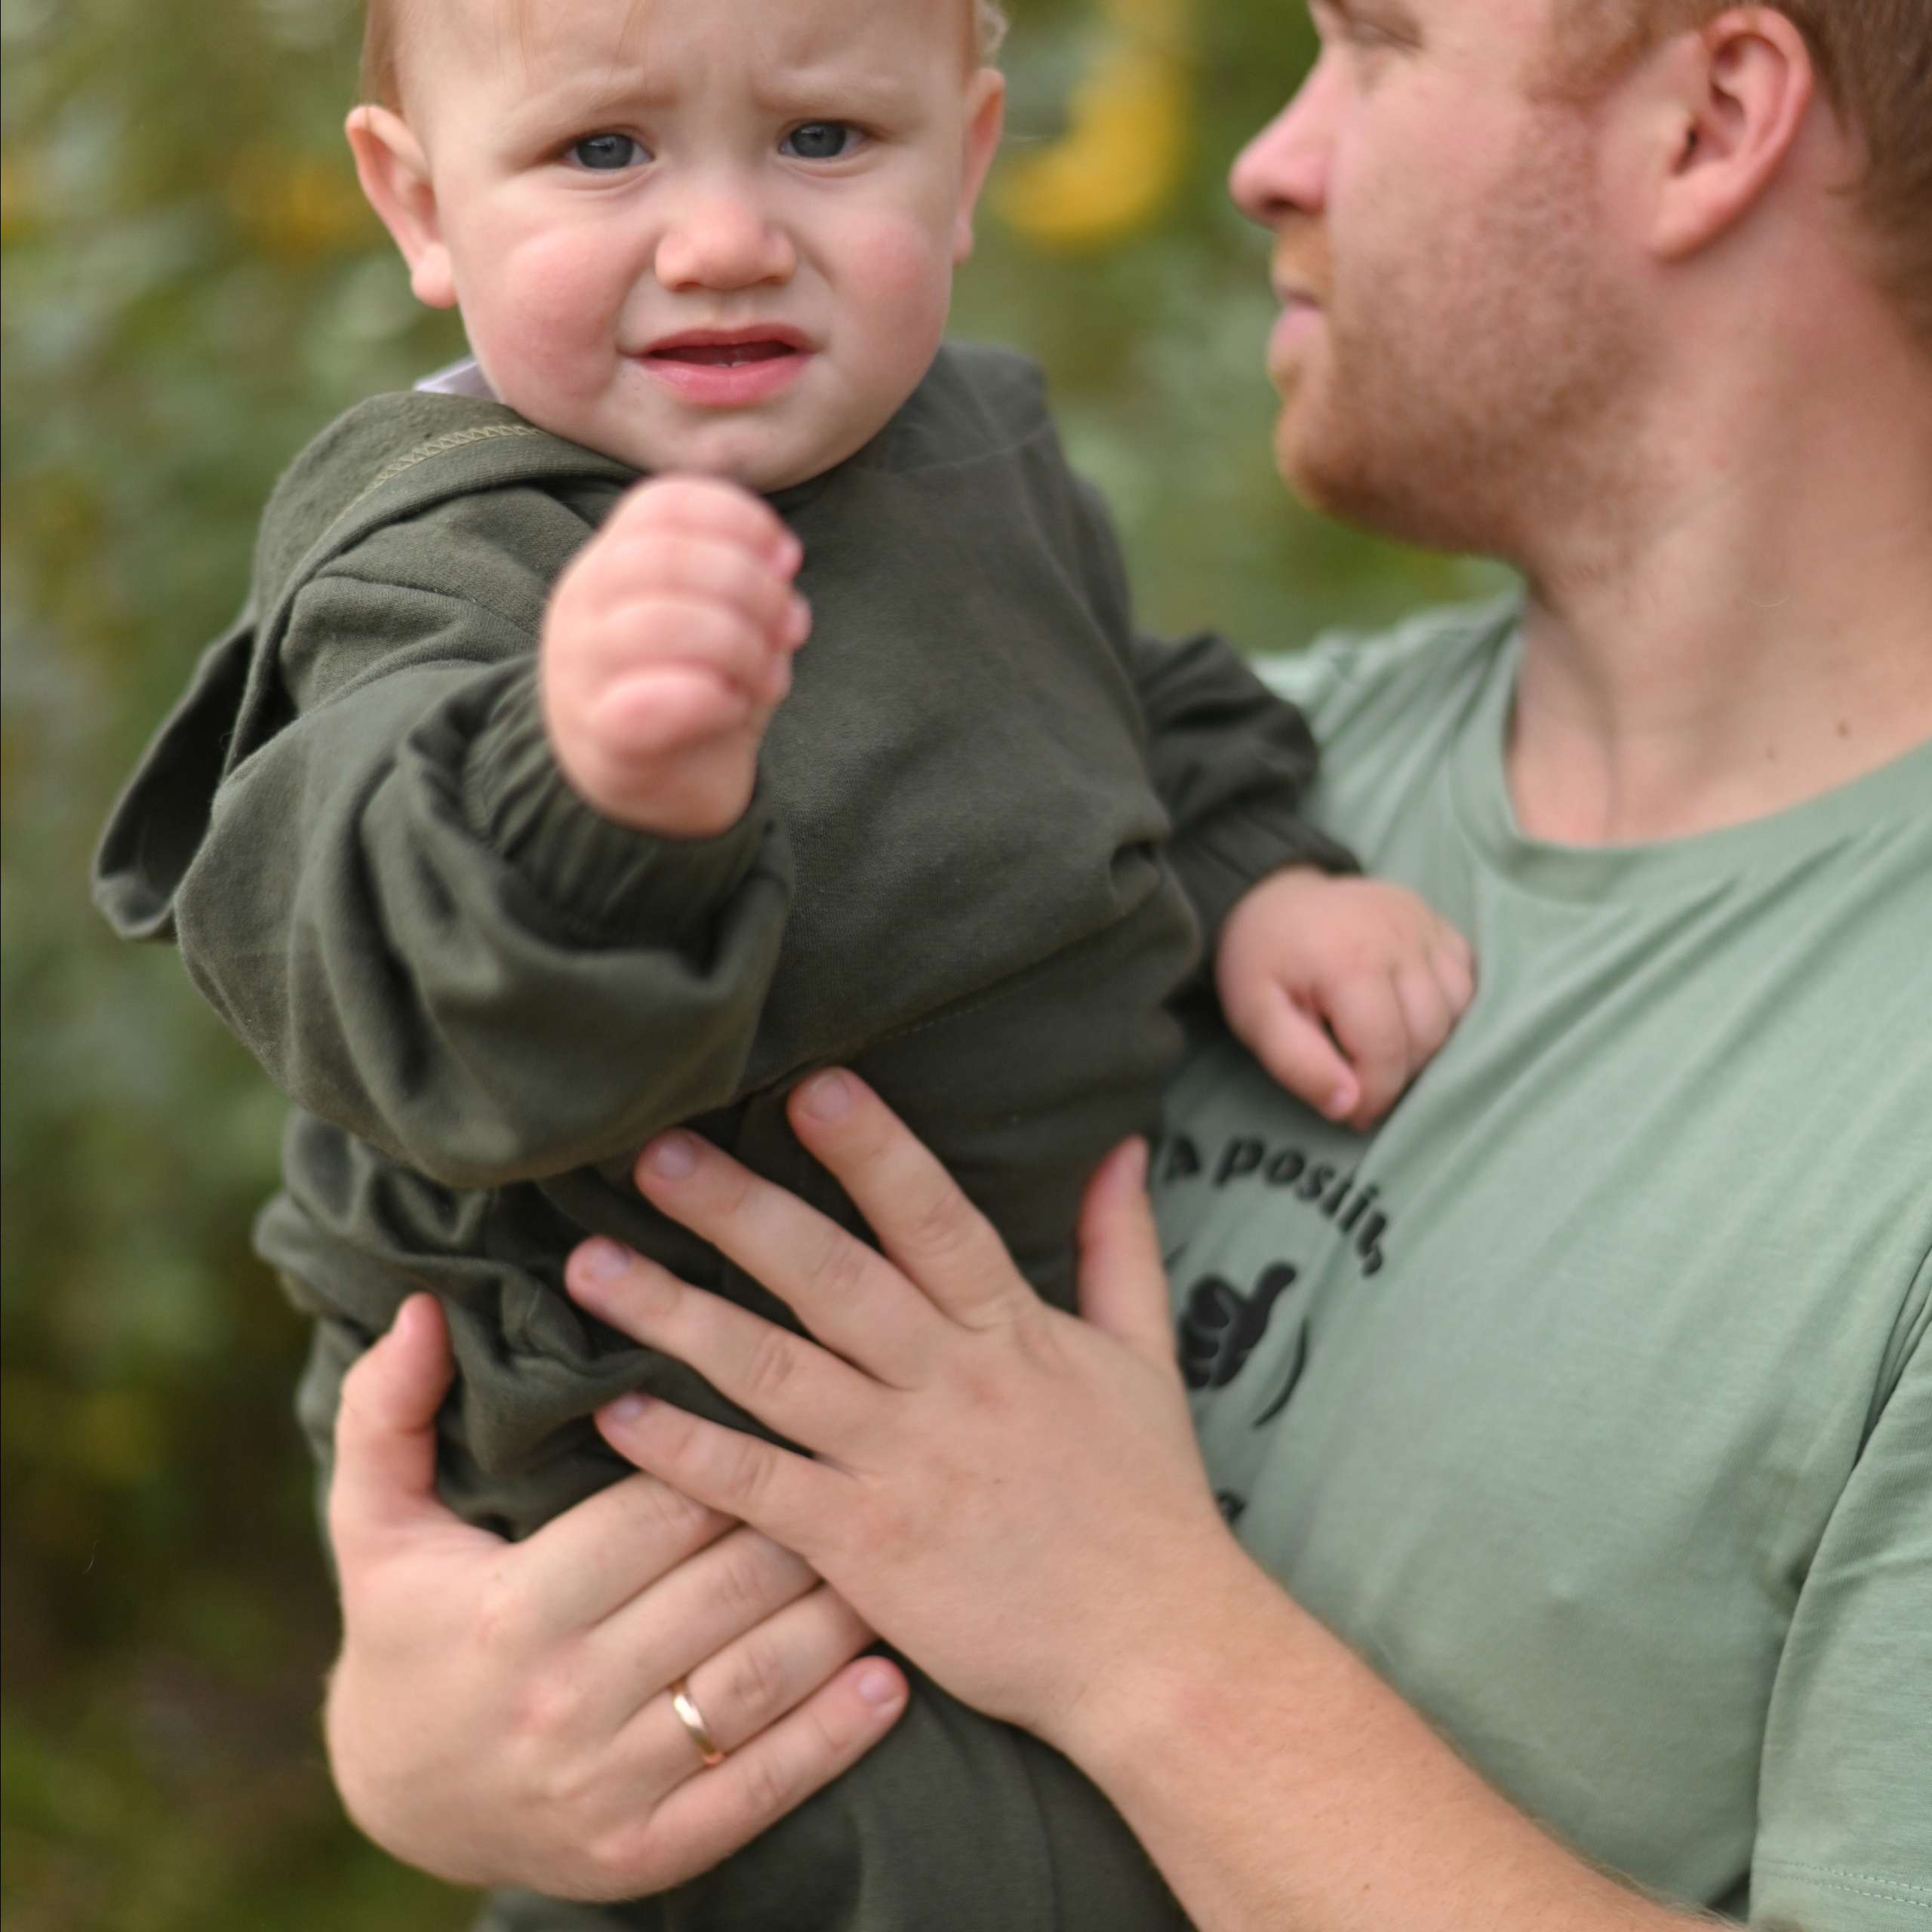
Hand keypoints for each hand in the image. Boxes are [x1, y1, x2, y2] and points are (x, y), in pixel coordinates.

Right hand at [323, 1294, 906, 1899]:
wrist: (397, 1803)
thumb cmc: (406, 1626)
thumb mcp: (375, 1522)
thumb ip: (388, 1410)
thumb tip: (423, 1308)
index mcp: (511, 1611)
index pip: (659, 1512)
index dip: (732, 1453)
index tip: (790, 1406)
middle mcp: (564, 1703)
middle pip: (725, 1588)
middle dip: (804, 1521)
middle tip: (872, 1464)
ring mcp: (607, 1789)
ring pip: (759, 1680)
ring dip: (839, 1614)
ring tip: (894, 1553)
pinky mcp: (645, 1856)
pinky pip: (760, 1789)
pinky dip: (834, 1738)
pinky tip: (888, 1684)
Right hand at [541, 475, 810, 837]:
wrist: (649, 798)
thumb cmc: (691, 698)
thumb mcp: (725, 626)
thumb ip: (752, 587)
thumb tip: (785, 561)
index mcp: (612, 564)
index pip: (663, 504)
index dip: (738, 519)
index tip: (787, 557)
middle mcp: (584, 606)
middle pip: (669, 558)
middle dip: (752, 588)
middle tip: (788, 628)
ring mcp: (583, 671)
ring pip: (663, 623)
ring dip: (742, 647)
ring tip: (767, 676)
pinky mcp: (603, 739)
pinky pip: (657, 702)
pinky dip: (714, 700)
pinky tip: (732, 711)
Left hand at [562, 1073, 1239, 1755]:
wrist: (1156, 1652)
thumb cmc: (1148, 1501)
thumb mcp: (1144, 1359)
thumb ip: (1121, 1246)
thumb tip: (1118, 1146)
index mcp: (1011, 1331)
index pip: (936, 1218)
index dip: (874, 1149)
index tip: (810, 1084)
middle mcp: (948, 1386)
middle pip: (832, 1280)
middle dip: (741, 1212)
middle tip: (655, 1151)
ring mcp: (901, 1467)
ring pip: (774, 1374)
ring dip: (678, 1317)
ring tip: (592, 1267)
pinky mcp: (865, 1551)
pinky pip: (760, 1490)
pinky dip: (686, 1454)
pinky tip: (615, 1414)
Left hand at [1216, 867, 1474, 1128]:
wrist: (1273, 897)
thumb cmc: (1262, 961)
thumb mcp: (1255, 1016)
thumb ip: (1297, 1064)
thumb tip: (1348, 1106)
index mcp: (1350, 960)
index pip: (1386, 1051)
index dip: (1374, 1096)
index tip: (1353, 1113)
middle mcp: (1399, 936)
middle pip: (1428, 1035)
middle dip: (1399, 1075)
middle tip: (1364, 1083)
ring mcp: (1424, 924)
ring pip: (1458, 1010)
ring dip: (1428, 1045)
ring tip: (1383, 1051)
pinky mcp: (1438, 923)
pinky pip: (1466, 981)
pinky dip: (1448, 1011)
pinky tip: (1410, 1019)